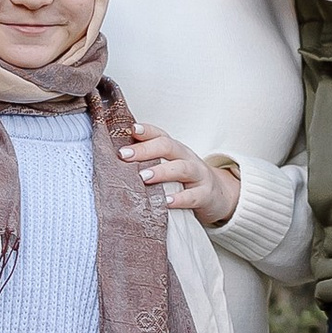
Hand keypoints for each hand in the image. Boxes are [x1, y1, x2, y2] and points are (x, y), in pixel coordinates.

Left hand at [120, 121, 237, 224]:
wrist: (217, 195)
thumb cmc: (183, 180)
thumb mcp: (168, 166)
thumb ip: (148, 161)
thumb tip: (114, 157)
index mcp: (175, 149)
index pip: (160, 134)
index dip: (146, 130)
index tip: (130, 129)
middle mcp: (186, 157)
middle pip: (168, 146)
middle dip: (145, 150)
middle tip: (124, 155)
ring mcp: (198, 175)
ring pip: (182, 168)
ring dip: (161, 172)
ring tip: (143, 177)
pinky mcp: (206, 194)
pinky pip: (194, 196)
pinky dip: (180, 199)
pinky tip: (166, 203)